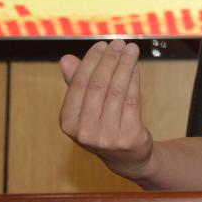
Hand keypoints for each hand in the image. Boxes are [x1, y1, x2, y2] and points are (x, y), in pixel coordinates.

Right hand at [58, 40, 153, 178]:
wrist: (127, 157)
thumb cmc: (103, 125)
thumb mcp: (85, 108)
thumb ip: (77, 84)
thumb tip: (66, 59)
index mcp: (68, 123)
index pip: (79, 84)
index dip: (91, 61)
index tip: (102, 44)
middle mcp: (84, 132)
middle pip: (98, 86)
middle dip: (110, 60)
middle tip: (119, 43)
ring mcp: (106, 137)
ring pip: (117, 91)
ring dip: (125, 65)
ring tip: (131, 49)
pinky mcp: (128, 137)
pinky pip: (132, 101)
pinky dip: (134, 80)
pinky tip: (136, 67)